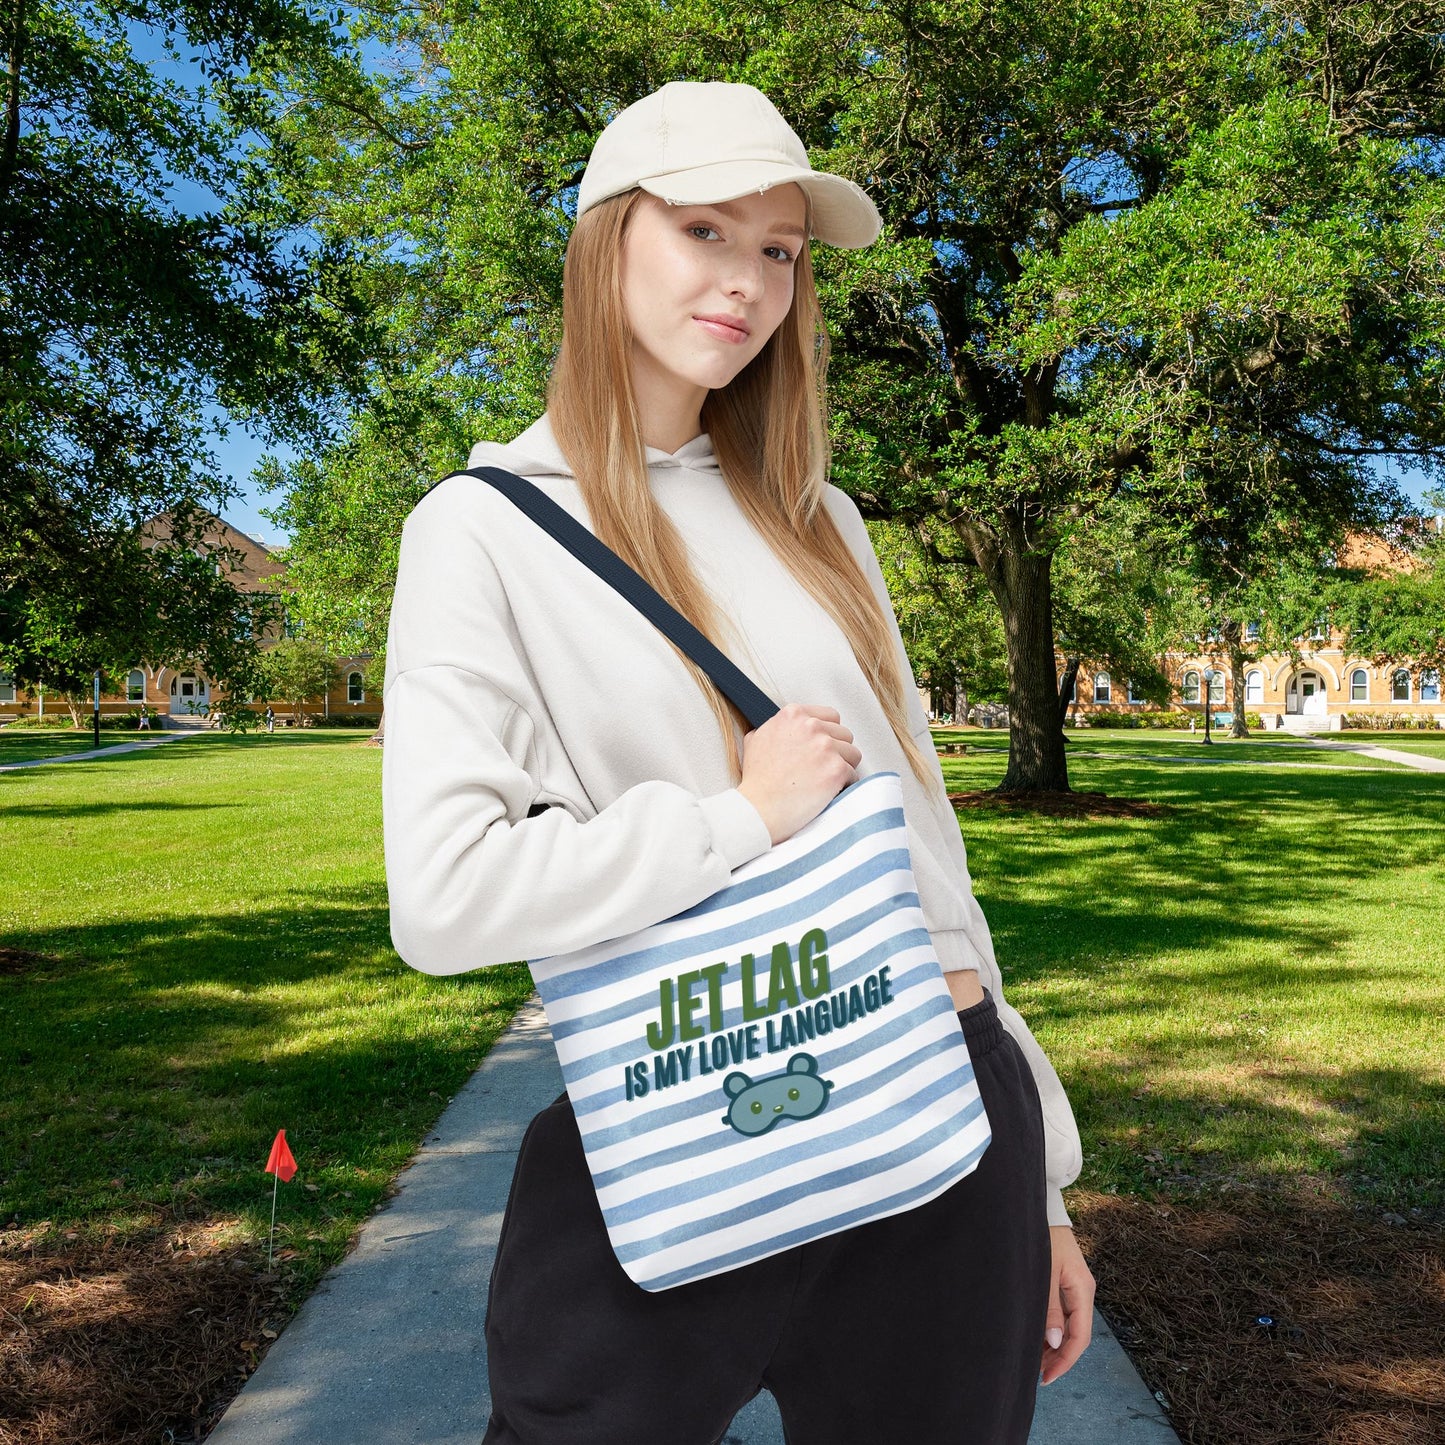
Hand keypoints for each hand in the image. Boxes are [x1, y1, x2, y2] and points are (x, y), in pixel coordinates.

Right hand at [736, 703, 860, 844]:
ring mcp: (825, 747)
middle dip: (837, 751)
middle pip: (844, 734)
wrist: (758, 808)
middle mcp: (811, 726)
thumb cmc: (757, 780)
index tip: (822, 748)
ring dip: (843, 767)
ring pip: (853, 753)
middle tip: (823, 768)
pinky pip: (854, 775)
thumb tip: (783, 728)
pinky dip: (844, 785)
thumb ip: (775, 727)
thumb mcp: (755, 740)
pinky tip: (829, 792)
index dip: (827, 734)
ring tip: (826, 780)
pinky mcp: (836, 769)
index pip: (830, 716)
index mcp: (793, 715)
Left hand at [1040, 1224, 1094, 1384]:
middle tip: (1037, 1374)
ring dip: (1054, 1344)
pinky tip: (1038, 1336)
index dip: (1064, 1360)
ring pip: (1069, 1325)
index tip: (1047, 1377)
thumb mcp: (1045, 1272)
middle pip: (1076, 1334)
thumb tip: (1055, 1341)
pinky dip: (1051, 1328)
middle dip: (1058, 1356)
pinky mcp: (1066, 1281)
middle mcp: (1083, 1291)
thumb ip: (1050, 1307)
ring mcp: (1075, 1286)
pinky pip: (1063, 1313)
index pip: (1079, 1337)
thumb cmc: (1043, 1236)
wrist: (1043, 1208)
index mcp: (1083, 1290)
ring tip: (1035, 1360)